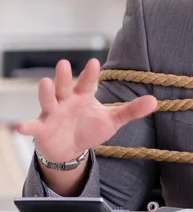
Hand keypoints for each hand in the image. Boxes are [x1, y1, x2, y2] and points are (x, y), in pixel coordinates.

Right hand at [16, 58, 156, 163]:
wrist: (71, 149)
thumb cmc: (90, 128)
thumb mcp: (113, 120)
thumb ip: (131, 110)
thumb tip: (154, 101)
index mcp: (83, 97)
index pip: (87, 83)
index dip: (90, 74)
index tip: (94, 62)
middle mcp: (66, 101)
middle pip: (65, 87)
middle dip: (64, 76)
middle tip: (63, 63)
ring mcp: (52, 114)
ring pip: (48, 101)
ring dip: (46, 93)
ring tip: (45, 83)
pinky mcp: (42, 130)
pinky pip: (33, 127)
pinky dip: (26, 127)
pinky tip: (20, 126)